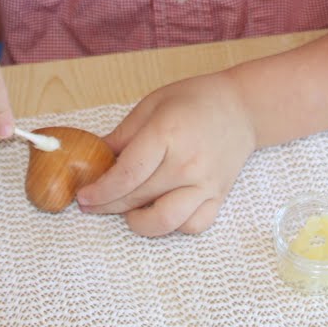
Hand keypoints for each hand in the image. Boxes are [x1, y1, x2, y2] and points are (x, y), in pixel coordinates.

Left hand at [76, 72, 257, 235]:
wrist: (242, 108)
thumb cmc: (195, 100)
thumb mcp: (152, 105)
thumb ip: (123, 134)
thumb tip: (93, 156)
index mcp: (167, 134)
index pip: (127, 174)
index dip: (101, 190)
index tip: (85, 196)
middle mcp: (187, 163)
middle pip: (138, 197)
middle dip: (108, 205)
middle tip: (93, 204)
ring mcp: (206, 183)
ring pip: (165, 220)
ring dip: (139, 222)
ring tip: (128, 210)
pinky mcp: (218, 196)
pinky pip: (193, 225)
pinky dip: (173, 225)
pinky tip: (161, 210)